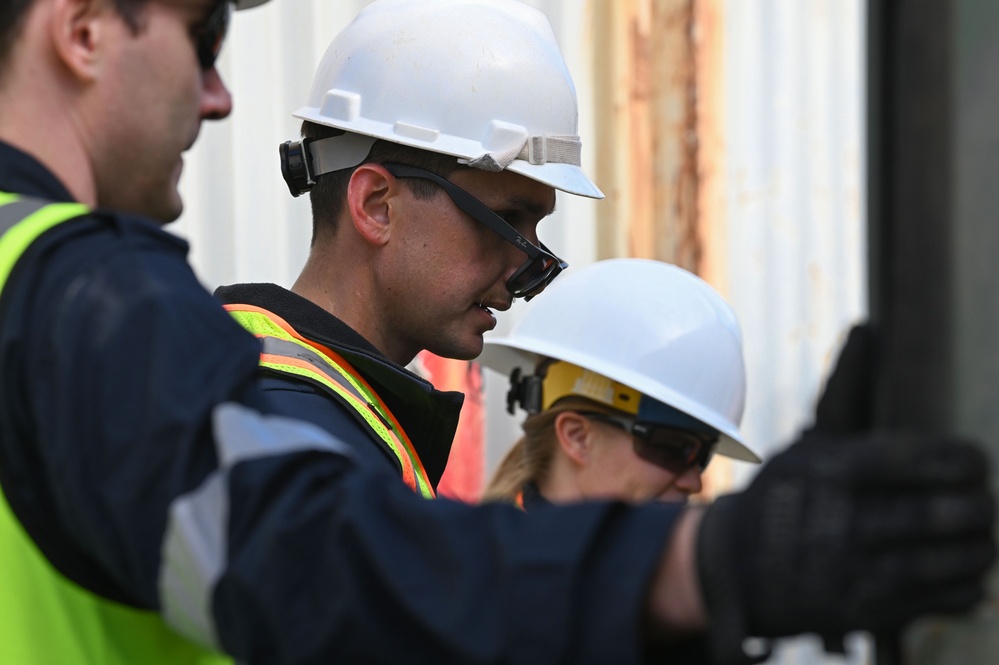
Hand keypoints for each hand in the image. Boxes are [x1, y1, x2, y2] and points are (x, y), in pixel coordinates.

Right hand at [696, 325, 997, 663]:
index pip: (927, 461)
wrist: (734, 568)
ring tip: (978, 537)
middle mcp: (843, 520)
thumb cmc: (783, 496)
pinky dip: (965, 585)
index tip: (972, 464)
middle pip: (949, 513)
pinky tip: (961, 572)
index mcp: (833, 469)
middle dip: (978, 508)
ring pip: (954, 559)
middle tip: (981, 503)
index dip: (966, 462)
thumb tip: (867, 330)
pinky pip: (943, 599)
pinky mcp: (864, 612)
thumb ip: (847, 392)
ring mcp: (854, 571)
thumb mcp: (808, 443)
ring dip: (979, 547)